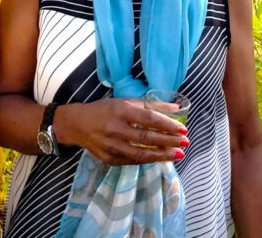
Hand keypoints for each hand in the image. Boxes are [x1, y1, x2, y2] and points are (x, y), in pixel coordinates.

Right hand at [57, 99, 188, 166]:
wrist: (76, 124)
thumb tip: (175, 109)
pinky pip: (132, 161)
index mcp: (120, 110)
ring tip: (178, 154)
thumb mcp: (124, 101)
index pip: (148, 118)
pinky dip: (148, 160)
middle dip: (168, 141)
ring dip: (162, 155)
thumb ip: (149, 104)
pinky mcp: (109, 158)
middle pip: (147, 138)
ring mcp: (111, 146)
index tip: (182, 129)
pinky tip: (160, 158)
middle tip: (185, 143)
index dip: (166, 125)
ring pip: (141, 154)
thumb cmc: (103, 109)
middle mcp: (115, 128)